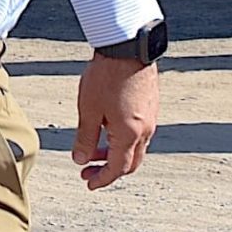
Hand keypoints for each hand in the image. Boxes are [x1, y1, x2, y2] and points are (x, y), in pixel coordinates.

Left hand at [73, 55, 158, 189]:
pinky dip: (123, 140)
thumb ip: (85, 138)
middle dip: (109, 170)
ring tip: (92, 150)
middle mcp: (145, 130)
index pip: (118, 168)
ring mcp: (151, 118)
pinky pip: (139, 132)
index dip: (103, 179)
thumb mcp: (88, 110)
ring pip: (135, 147)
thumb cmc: (106, 77)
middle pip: (130, 162)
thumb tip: (80, 159)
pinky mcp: (150, 106)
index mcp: (130, 134)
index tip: (89, 183)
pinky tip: (106, 130)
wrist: (129, 47)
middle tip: (88, 170)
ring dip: (115, 153)